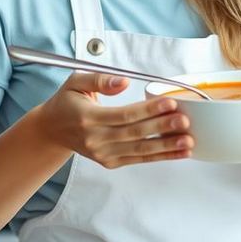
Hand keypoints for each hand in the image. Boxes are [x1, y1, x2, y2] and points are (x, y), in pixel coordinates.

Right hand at [36, 72, 193, 168]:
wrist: (52, 130)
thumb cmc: (66, 103)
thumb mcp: (75, 82)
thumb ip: (99, 79)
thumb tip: (123, 82)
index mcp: (87, 118)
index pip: (123, 115)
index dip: (148, 110)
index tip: (169, 103)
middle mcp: (95, 139)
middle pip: (135, 134)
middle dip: (162, 128)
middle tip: (184, 121)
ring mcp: (103, 153)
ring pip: (140, 150)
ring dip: (166, 147)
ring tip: (188, 141)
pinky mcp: (110, 162)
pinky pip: (139, 159)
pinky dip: (160, 156)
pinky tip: (179, 152)